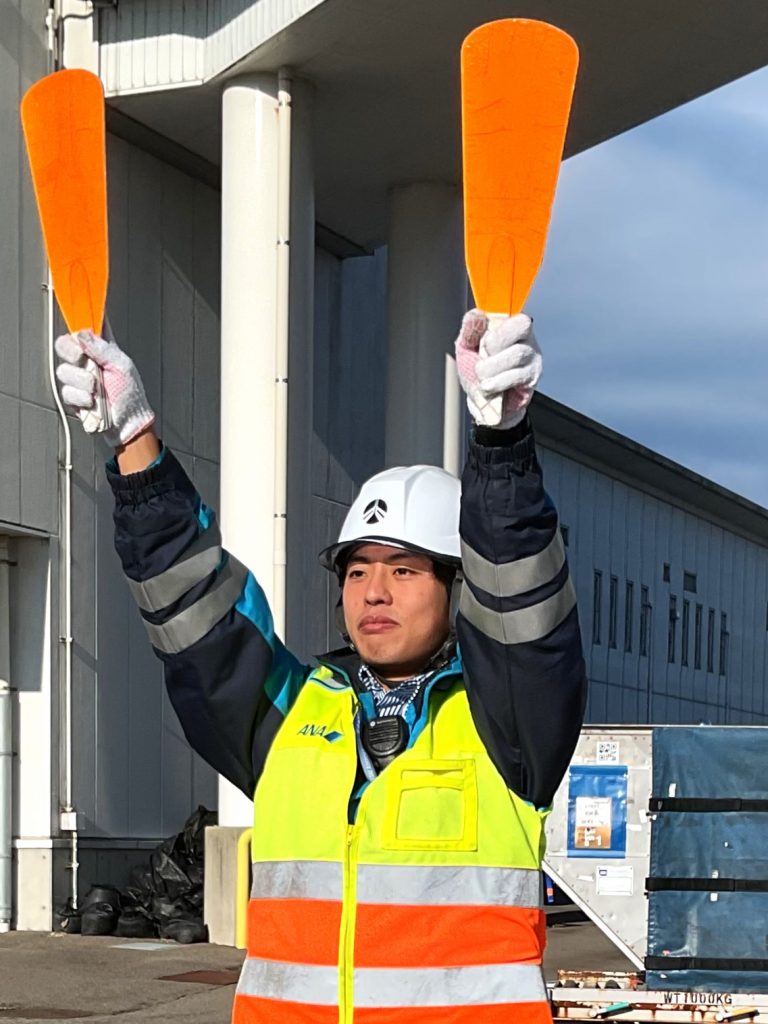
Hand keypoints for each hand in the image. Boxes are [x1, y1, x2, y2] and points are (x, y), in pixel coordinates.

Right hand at [55, 330, 154, 447]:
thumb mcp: (122, 365)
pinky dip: (81, 397)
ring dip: (83, 381)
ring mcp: (77, 378)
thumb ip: (103, 349)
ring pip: (64, 370)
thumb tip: (82, 334)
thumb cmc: (130, 393)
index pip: (82, 330)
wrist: (127, 423)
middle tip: (90, 366)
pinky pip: (66, 391)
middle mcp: (86, 361)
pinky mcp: (72, 396)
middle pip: (63, 346)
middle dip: (74, 355)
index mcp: (100, 349)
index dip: (78, 330)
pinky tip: (93, 401)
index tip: (82, 337)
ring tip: (98, 389)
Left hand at [455, 309, 541, 427]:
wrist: (484, 403)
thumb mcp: (466, 347)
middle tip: (482, 358)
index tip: (481, 341)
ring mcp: (533, 357)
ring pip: (517, 353)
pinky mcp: (533, 377)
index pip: (511, 312)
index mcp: (509, 326)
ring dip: (492, 367)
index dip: (494, 326)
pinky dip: (498, 382)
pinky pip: (517, 375)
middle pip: (519, 326)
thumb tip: (476, 314)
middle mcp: (526, 338)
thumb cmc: (478, 373)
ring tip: (482, 377)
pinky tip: (489, 387)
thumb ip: (470, 330)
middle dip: (493, 344)